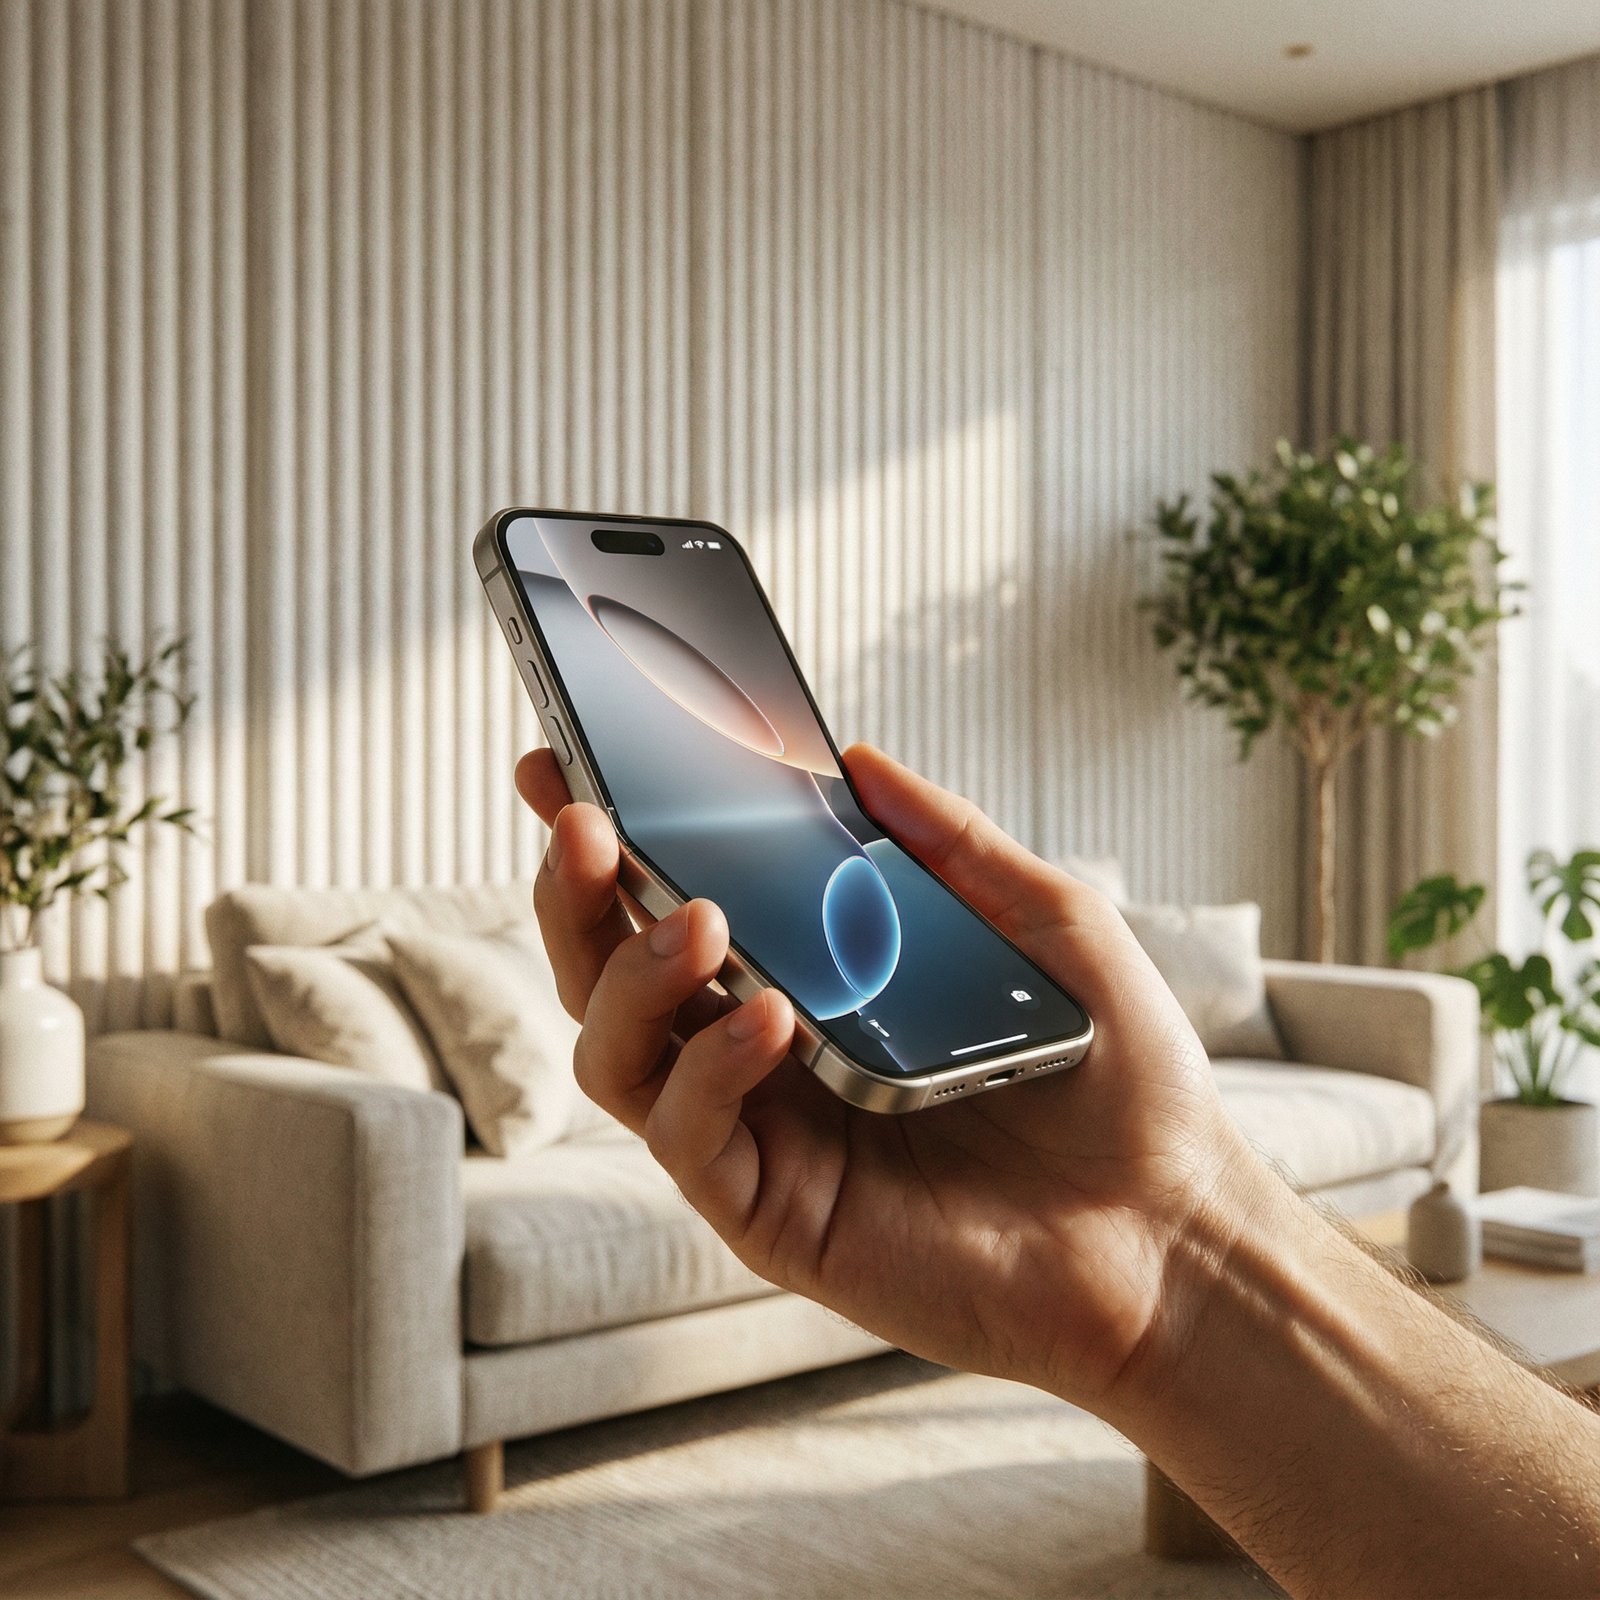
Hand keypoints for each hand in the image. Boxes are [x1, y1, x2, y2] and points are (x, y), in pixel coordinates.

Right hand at [515, 743, 1259, 1414]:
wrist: (1172, 1225)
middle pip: (609, 976)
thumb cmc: (1114, 1079)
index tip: (561, 761)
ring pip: (618, 1057)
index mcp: (807, 981)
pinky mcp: (774, 1214)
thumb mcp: (1045, 924)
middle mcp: (760, 1055)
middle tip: (583, 819)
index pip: (672, 902)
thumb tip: (855, 759)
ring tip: (695, 916)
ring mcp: (761, 1135)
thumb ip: (950, 843)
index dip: (605, 842)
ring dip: (630, 975)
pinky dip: (710, 1067)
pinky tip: (769, 1018)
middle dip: (576, 894)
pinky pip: (692, 1137)